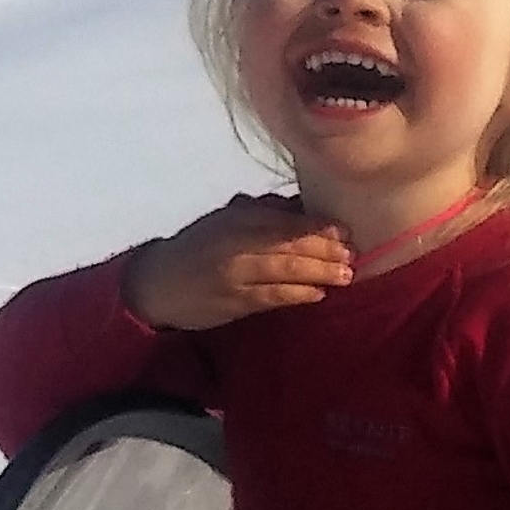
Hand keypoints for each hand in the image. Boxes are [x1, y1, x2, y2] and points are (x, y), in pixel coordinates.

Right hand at [123, 196, 353, 332]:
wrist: (157, 283)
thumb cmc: (198, 248)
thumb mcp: (225, 221)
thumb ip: (262, 213)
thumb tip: (303, 209)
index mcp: (236, 217)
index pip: (282, 218)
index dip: (315, 224)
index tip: (344, 229)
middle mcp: (236, 241)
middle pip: (289, 242)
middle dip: (325, 248)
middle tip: (352, 254)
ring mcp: (235, 272)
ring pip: (285, 269)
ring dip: (319, 272)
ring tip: (345, 275)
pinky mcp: (234, 301)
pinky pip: (272, 296)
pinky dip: (298, 294)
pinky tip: (317, 294)